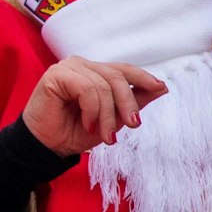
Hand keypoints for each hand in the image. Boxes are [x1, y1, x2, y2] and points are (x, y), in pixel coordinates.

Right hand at [21, 56, 167, 156]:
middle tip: (133, 125)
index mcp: (93, 72)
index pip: (122, 69)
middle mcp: (81, 65)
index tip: (160, 88)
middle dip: (127, 103)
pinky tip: (87, 124)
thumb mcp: (113, 118)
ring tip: (105, 136)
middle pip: (116, 76)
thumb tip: (162, 88)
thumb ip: (133, 102)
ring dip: (107, 116)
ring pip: (102, 86)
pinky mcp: (55, 75)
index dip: (142, 77)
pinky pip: (86, 89)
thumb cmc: (76, 131)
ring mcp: (67, 68)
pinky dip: (92, 110)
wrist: (49, 145)